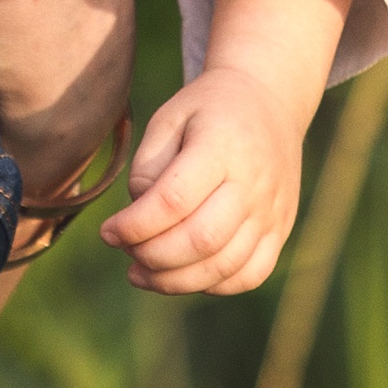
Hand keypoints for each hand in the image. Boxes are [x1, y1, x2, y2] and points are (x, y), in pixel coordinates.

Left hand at [100, 0, 350, 293]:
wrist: (268, 102)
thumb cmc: (207, 110)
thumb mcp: (169, 118)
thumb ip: (149, 165)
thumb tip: (140, 215)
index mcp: (221, 147)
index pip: (174, 200)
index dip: (135, 225)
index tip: (107, 232)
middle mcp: (253, 183)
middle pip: (201, 239)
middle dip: (153, 256)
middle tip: (124, 253)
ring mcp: (271, 211)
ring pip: (225, 265)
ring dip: (177, 280)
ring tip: (141, 275)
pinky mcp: (280, 230)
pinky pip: (251, 274)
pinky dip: (213, 285)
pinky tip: (183, 276)